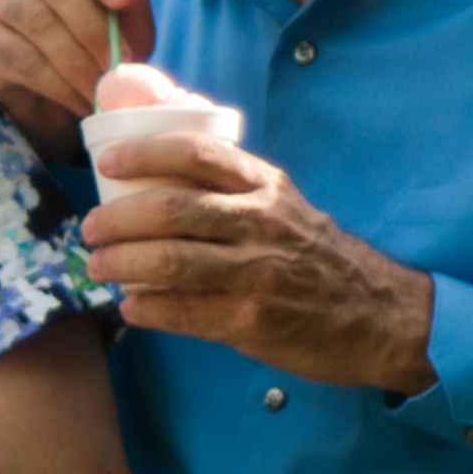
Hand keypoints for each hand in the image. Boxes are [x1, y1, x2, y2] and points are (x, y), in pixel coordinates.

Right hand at [0, 0, 153, 166]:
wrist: (61, 98)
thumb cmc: (102, 51)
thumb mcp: (131, 31)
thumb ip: (134, 3)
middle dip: (94, 30)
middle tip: (118, 66)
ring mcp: (6, 1)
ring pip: (39, 23)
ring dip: (78, 63)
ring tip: (102, 91)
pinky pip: (24, 59)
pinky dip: (60, 86)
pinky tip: (81, 102)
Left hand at [83, 131, 435, 393]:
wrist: (382, 316)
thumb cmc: (318, 257)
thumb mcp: (285, 206)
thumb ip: (232, 187)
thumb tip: (157, 171)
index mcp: (267, 187)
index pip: (198, 152)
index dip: (145, 152)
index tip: (107, 161)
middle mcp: (262, 223)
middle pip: (171, 209)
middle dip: (116, 219)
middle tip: (90, 229)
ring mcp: (258, 274)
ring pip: (170, 261)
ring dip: (120, 264)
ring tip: (97, 267)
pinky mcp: (253, 320)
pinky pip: (184, 312)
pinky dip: (147, 309)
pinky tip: (130, 307)